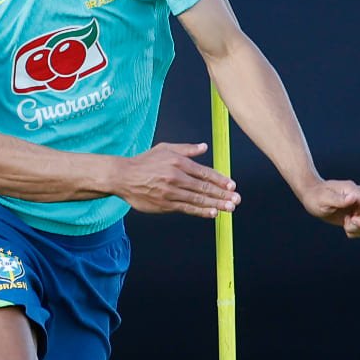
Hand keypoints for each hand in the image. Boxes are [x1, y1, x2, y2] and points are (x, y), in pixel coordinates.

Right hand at [116, 143, 239, 218]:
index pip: (205, 172)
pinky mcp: (165, 204)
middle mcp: (176, 177)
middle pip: (204, 187)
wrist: (123, 176)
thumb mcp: (165, 149)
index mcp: (178, 162)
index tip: (232, 185)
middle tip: (236, 199)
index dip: (220, 180)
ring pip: (198, 199)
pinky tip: (212, 213)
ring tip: (229, 208)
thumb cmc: (144, 162)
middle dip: (223, 194)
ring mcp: (171, 192)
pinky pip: (186, 208)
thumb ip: (187, 149)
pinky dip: (200, 211)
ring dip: (216, 204)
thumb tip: (204, 147)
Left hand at [299, 179, 359, 238]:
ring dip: (357, 228)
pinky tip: (345, 226)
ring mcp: (358, 207)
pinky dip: (355, 231)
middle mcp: (359, 198)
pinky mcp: (355, 215)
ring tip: (345, 224)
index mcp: (353, 191)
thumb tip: (354, 197)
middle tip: (347, 223)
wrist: (311, 196)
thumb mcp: (324, 199)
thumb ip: (338, 199)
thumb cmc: (316, 196)